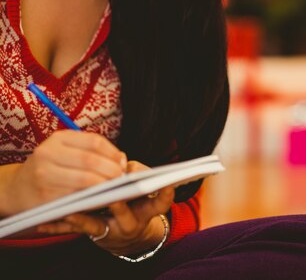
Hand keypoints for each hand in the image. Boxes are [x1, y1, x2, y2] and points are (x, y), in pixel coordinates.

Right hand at [3, 130, 126, 214]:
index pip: (94, 141)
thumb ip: (90, 152)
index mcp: (58, 138)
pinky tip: (100, 199)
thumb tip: (121, 159)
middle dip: (111, 170)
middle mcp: (49, 153)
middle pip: (90, 160)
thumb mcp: (64, 151)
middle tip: (122, 178)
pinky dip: (92, 199)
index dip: (113, 152)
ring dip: (105, 186)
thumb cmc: (49, 168)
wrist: (17, 189)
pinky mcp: (44, 197)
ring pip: (84, 180)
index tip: (123, 162)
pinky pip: (75, 198)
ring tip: (115, 189)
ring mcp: (45, 175)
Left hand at [37, 160, 174, 256]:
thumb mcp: (141, 190)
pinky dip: (59, 227)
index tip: (167, 184)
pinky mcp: (94, 234)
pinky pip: (75, 231)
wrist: (124, 235)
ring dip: (81, 216)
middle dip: (117, 202)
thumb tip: (122, 163)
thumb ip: (134, 173)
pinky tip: (44, 223)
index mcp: (148, 208)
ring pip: (96, 224)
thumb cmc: (133, 200)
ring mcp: (112, 231)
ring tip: (69, 208)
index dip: (165, 194)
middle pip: (126, 214)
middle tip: (111, 192)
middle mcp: (132, 222)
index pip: (161, 202)